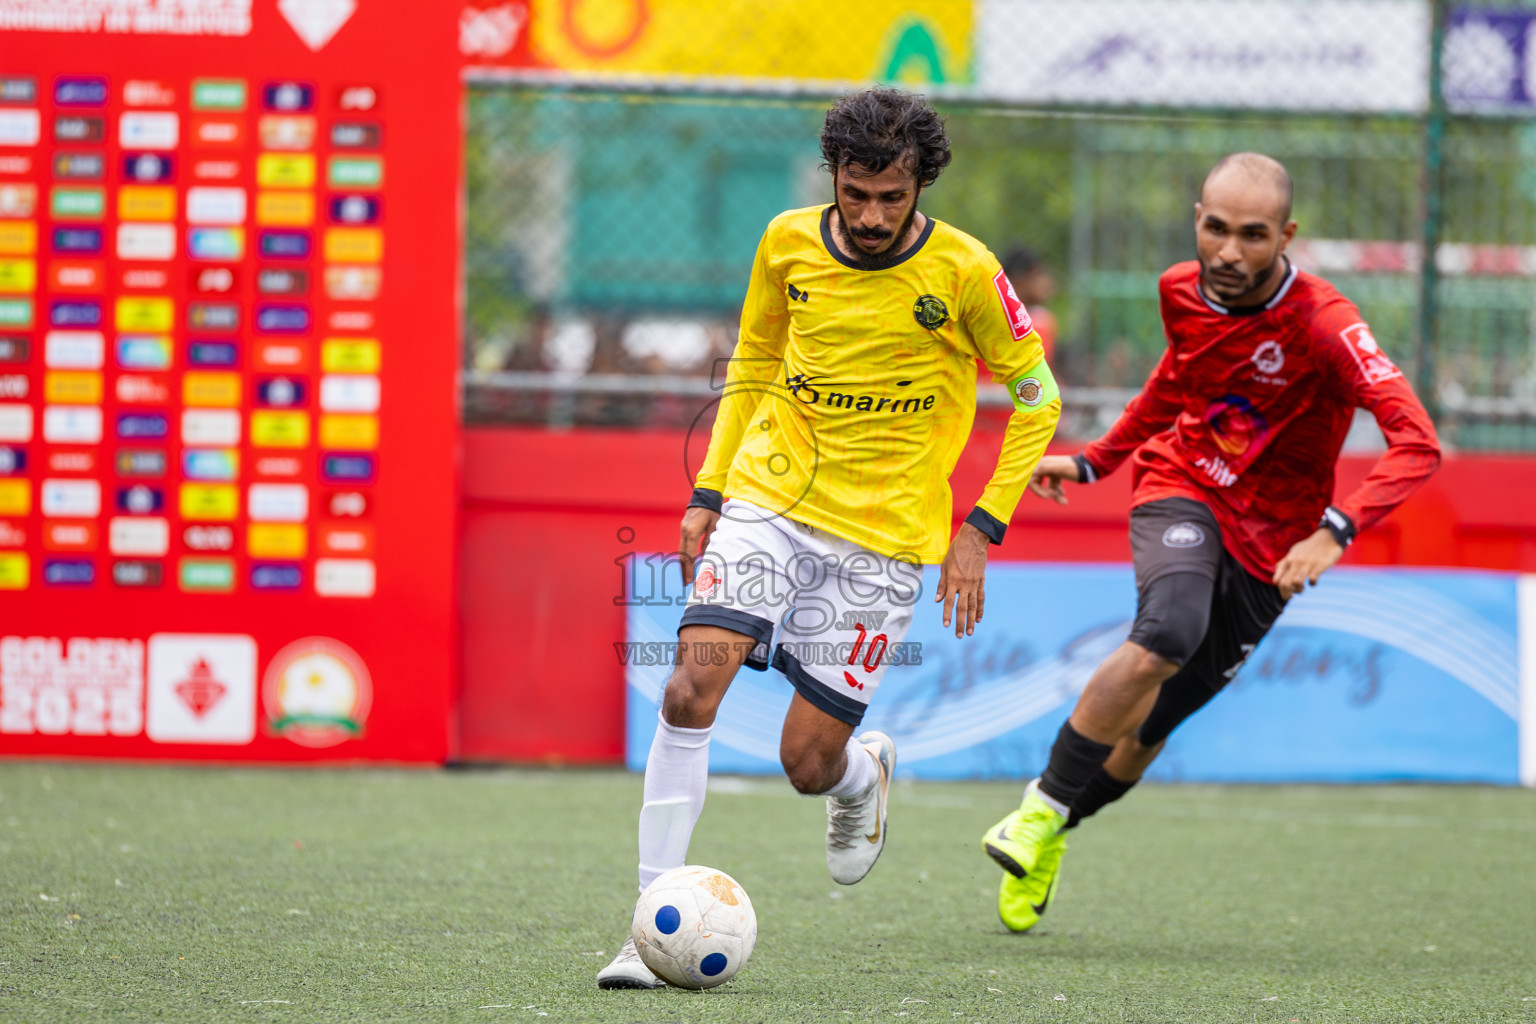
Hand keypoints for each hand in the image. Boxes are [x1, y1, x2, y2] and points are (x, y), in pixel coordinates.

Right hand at [678, 506, 720, 585]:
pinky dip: (683, 556)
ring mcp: (682, 530)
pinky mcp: (683, 529)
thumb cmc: (712, 511)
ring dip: (682, 564)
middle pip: (682, 555)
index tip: (691, 580)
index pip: (690, 555)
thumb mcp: (714, 526)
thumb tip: (706, 556)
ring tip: (685, 576)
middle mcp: (684, 532)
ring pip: (680, 551)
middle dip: (684, 570)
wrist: (704, 496)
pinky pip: (682, 545)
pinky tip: (686, 563)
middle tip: (686, 583)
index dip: (690, 569)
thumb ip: (709, 541)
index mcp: (692, 532)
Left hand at [935, 522, 988, 637]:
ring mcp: (974, 583)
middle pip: (963, 607)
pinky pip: (981, 598)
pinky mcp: (981, 581)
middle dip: (961, 623)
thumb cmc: (955, 551)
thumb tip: (937, 600)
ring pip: (973, 605)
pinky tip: (979, 618)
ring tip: (970, 632)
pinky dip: (980, 609)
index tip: (946, 625)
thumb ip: (941, 584)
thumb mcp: (944, 566)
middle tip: (960, 636)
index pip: (949, 601)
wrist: (974, 540)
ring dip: (972, 620)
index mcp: (953, 580)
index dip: (947, 614)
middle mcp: (964, 584)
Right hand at [1027, 455, 1081, 504]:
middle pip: (1037, 484)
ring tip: (1065, 502)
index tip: (1048, 496)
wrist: (1090, 466)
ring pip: (1047, 487)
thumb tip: (1032, 472)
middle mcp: (1045, 467)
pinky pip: (1053, 486)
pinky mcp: (1057, 475)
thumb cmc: (1075, 468)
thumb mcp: (1060, 469)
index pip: (1031, 479)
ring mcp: (1051, 471)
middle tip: (1054, 497)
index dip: (1037, 490)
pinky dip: (1058, 493)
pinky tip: (1064, 497)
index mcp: (1044, 464)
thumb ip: (1045, 468)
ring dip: (1054, 495)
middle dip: (1046, 493)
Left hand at [1272, 528, 1344, 598]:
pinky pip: (1312, 579)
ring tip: (1302, 588)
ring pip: (1296, 583)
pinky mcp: (1319, 565)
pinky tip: (1313, 582)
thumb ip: (1285, 562)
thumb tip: (1277, 571)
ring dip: (1298, 590)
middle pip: (1284, 584)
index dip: (1280, 589)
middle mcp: (1295, 562)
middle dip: (1286, 594)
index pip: (1277, 579)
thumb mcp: (1294, 551)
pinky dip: (1312, 584)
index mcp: (1288, 560)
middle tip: (1292, 596)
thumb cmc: (1310, 546)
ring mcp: (1307, 564)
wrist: (1329, 537)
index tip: (1286, 592)